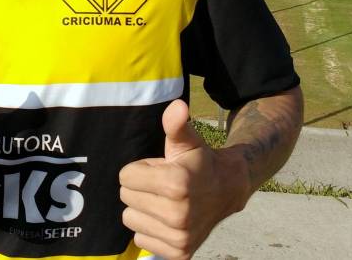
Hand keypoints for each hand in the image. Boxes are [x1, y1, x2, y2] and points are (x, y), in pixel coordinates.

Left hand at [118, 100, 249, 258]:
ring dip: (143, 209)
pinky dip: (150, 228)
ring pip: (130, 218)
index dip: (140, 170)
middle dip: (140, 188)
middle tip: (162, 186)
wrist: (226, 191)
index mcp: (176, 183)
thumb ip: (176, 124)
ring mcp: (178, 236)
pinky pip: (140, 238)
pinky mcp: (178, 253)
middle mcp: (177, 214)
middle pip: (126, 197)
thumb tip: (177, 106)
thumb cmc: (199, 163)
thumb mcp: (188, 141)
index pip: (125, 177)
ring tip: (164, 201)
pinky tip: (167, 219)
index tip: (160, 170)